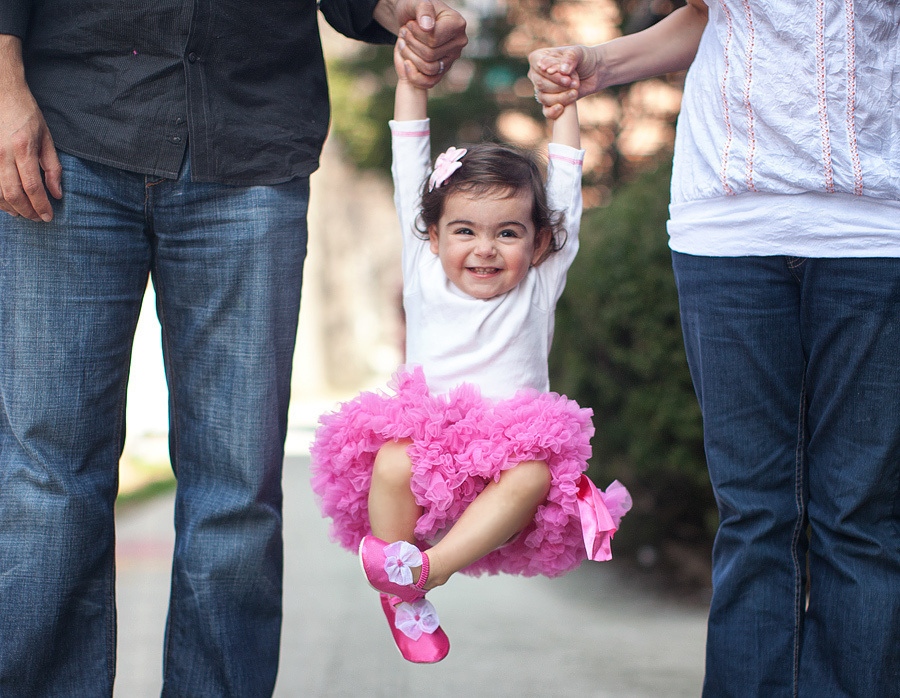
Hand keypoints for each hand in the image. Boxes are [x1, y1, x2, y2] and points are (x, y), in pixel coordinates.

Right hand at [0, 49, 61, 221]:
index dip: (40, 206)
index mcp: (22, 148)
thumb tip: (57, 194)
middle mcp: (1, 153)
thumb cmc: (26, 114)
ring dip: (11, 207)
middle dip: (27, 211)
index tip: (48, 217)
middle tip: (37, 218)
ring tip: (23, 213)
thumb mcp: (47, 138)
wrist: (1, 92)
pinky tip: (6, 203)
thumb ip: (52, 168)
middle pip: (13, 194)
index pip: (32, 187)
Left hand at [393, 0, 466, 88]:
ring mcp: (452, 58)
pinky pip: (430, 82)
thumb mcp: (416, 2)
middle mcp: (459, 43)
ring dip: (410, 56)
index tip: (409, 24)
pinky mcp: (444, 69)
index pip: (433, 40)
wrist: (412, 20)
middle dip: (411, 44)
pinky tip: (405, 63)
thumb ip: (423, 10)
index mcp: (457, 24)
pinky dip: (414, 75)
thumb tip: (428, 27)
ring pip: (429, 68)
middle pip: (430, 55)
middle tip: (403, 32)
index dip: (416, 34)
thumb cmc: (415, 8)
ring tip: (402, 42)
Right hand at [528, 45, 600, 119]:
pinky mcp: (550, 102)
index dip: (552, 76)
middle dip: (559, 86)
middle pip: (540, 84)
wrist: (594, 71)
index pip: (539, 69)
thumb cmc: (583, 59)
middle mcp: (537, 75)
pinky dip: (553, 111)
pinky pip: (546, 111)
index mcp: (538, 59)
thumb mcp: (578, 53)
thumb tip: (563, 70)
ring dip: (561, 96)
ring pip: (544, 97)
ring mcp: (543, 89)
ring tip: (575, 91)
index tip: (567, 78)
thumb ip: (570, 58)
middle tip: (575, 84)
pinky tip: (561, 108)